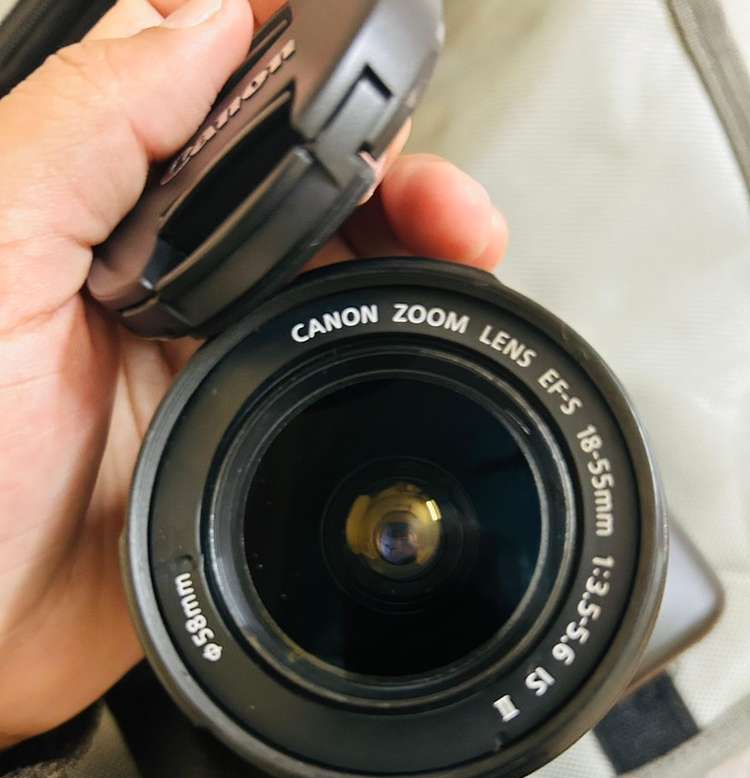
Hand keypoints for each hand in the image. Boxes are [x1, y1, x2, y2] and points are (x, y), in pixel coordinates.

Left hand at [0, 0, 507, 747]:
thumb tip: (203, 20)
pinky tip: (423, 347)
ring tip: (461, 261)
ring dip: (415, 267)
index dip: (321, 102)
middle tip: (446, 206)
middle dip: (398, 188)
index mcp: (110, 218)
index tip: (384, 104)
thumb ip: (89, 124)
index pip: (235, 125)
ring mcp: (219, 364)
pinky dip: (397, 360)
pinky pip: (343, 386)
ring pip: (343, 288)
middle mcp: (171, 284)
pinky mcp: (253, 440)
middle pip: (313, 205)